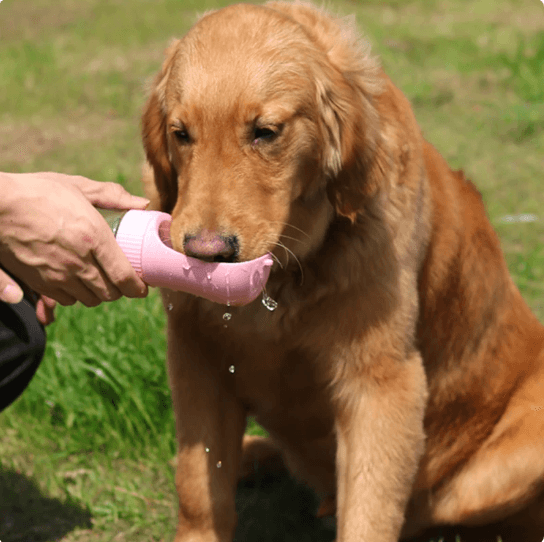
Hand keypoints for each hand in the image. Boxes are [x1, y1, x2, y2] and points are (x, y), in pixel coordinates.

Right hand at [0, 172, 148, 306]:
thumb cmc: (37, 192)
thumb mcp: (77, 186)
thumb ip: (112, 196)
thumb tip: (143, 203)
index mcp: (93, 237)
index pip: (124, 276)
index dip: (138, 287)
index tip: (143, 288)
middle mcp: (78, 261)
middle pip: (109, 293)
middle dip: (119, 290)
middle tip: (121, 280)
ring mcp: (57, 275)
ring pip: (89, 300)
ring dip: (98, 293)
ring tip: (99, 280)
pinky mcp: (39, 283)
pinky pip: (66, 301)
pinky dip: (76, 295)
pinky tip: (75, 281)